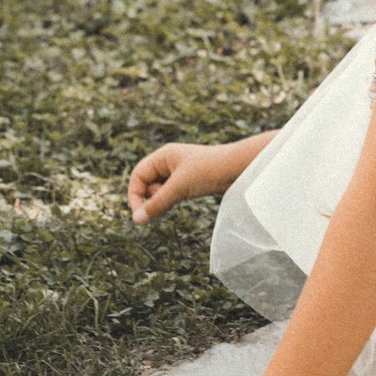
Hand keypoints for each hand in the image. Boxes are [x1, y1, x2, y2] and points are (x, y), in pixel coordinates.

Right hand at [127, 141, 243, 223]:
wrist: (240, 168)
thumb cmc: (210, 170)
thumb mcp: (180, 187)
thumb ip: (157, 204)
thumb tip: (136, 220)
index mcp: (163, 156)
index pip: (138, 175)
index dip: (134, 194)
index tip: (139, 214)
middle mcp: (169, 162)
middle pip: (147, 184)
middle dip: (151, 197)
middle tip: (166, 204)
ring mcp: (180, 173)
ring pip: (160, 191)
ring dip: (163, 200)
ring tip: (180, 198)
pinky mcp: (190, 182)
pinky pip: (172, 194)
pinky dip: (173, 200)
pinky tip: (182, 200)